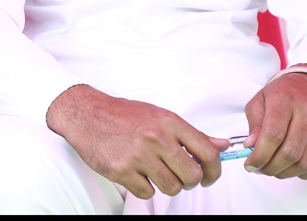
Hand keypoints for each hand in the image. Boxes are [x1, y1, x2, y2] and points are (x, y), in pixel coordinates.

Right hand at [46, 85, 226, 199]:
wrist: (85, 113)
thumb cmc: (122, 115)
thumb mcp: (159, 116)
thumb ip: (190, 133)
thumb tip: (222, 145)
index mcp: (168, 122)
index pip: (208, 152)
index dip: (214, 170)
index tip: (209, 176)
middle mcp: (155, 137)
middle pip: (192, 176)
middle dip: (189, 181)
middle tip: (179, 176)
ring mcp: (138, 155)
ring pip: (171, 187)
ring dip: (166, 184)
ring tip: (153, 171)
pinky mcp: (121, 170)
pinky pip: (147, 192)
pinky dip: (143, 187)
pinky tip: (135, 172)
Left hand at [242, 70, 306, 177]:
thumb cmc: (281, 93)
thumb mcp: (259, 101)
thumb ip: (254, 124)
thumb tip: (250, 146)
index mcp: (283, 101)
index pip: (273, 134)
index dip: (260, 155)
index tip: (250, 164)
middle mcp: (305, 114)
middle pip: (290, 151)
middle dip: (271, 167)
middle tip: (259, 169)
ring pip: (305, 161)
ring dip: (286, 172)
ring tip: (272, 170)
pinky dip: (304, 172)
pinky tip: (290, 168)